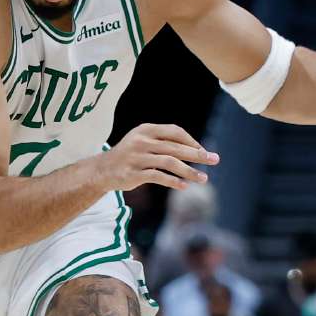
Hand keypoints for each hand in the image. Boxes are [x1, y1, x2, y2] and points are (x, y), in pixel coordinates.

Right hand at [98, 123, 219, 190]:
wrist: (101, 170)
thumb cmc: (128, 155)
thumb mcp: (142, 141)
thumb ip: (163, 141)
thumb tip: (195, 148)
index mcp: (145, 130)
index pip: (174, 131)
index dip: (191, 141)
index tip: (202, 150)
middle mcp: (141, 141)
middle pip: (175, 147)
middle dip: (197, 154)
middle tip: (214, 160)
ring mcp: (136, 158)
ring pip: (169, 163)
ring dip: (189, 171)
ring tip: (204, 178)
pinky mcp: (133, 174)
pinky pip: (158, 177)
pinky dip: (173, 181)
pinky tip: (184, 186)